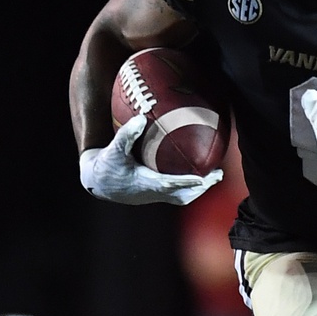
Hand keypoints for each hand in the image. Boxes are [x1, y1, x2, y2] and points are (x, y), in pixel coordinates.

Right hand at [78, 114, 221, 206]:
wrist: (98, 182)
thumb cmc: (107, 164)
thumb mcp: (113, 148)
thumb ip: (126, 134)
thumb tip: (141, 118)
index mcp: (144, 183)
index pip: (169, 184)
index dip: (186, 182)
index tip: (203, 178)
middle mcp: (152, 192)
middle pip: (183, 195)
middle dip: (201, 187)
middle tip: (218, 174)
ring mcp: (154, 196)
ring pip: (181, 197)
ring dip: (198, 189)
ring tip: (214, 176)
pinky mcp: (154, 195)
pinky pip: (177, 195)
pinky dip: (189, 187)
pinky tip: (198, 176)